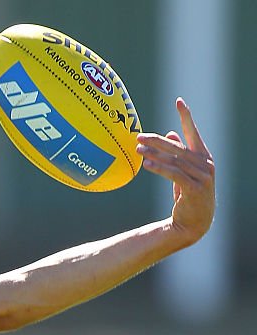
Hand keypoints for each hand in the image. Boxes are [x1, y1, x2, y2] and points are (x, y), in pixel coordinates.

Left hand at [136, 98, 215, 244]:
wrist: (193, 223)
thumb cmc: (188, 196)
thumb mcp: (183, 173)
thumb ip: (178, 154)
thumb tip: (170, 133)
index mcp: (203, 157)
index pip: (193, 132)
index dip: (186, 116)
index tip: (179, 101)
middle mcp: (205, 164)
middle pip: (178, 146)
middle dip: (157, 140)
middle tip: (138, 135)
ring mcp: (202, 176)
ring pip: (174, 160)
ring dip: (154, 154)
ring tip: (137, 149)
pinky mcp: (195, 188)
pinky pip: (174, 174)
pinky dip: (159, 168)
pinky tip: (146, 164)